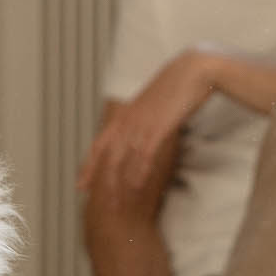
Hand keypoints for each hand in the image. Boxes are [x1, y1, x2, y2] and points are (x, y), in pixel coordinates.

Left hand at [78, 50, 217, 194]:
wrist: (194, 70)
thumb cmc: (176, 86)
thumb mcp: (152, 103)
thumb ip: (142, 118)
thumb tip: (140, 131)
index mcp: (124, 115)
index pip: (99, 144)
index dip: (88, 166)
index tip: (81, 184)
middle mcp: (128, 120)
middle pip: (106, 156)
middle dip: (98, 180)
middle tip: (93, 201)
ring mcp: (141, 124)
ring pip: (123, 159)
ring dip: (118, 183)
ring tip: (116, 204)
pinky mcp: (158, 127)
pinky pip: (144, 154)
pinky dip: (139, 172)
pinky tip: (137, 187)